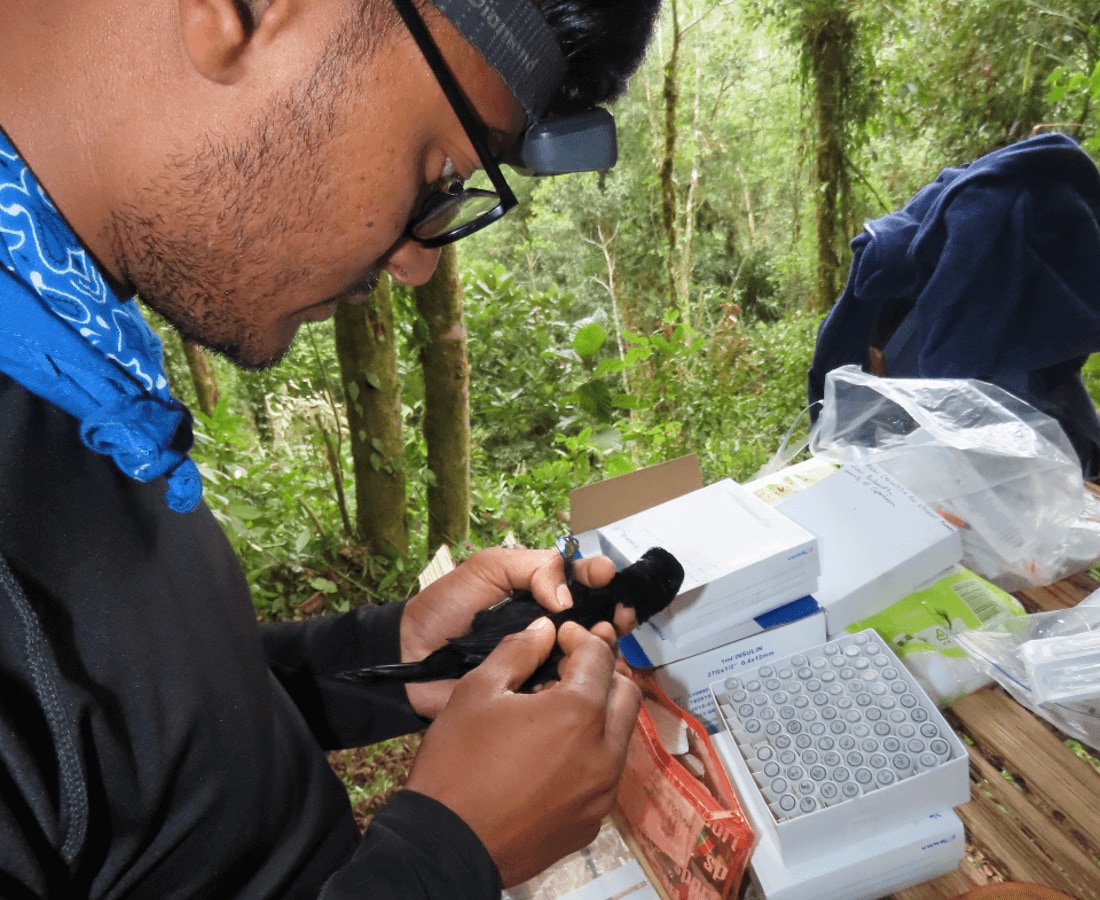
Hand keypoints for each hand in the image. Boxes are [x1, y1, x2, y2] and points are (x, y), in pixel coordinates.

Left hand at [401, 547, 628, 718]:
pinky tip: (601, 671)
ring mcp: (542, 659)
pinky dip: (588, 678)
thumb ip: (532, 569)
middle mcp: (545, 623)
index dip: (596, 575)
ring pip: (587, 649)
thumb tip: (568, 598)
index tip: (605, 575)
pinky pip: (570, 683)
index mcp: (535, 590)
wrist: (412, 658)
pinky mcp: (536, 691)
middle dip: (612, 608)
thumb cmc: (446, 607)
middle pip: (592, 614)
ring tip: (610, 635)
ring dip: (605, 641)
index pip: (577, 579)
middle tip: (620, 612)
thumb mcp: (488, 569)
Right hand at [404, 617, 641, 886]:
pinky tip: (550, 757)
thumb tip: (544, 630)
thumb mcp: (477, 691)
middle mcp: (604, 753)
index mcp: (579, 713)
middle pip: (626, 694)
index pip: (600, 657)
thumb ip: (518, 652)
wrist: (445, 845)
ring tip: (555, 714)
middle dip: (601, 673)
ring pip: (620, 736)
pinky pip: (604, 776)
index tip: (559, 638)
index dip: (579, 638)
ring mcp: (602, 794)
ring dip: (598, 715)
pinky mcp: (591, 823)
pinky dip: (588, 755)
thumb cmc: (457, 763)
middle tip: (565, 671)